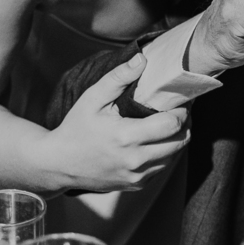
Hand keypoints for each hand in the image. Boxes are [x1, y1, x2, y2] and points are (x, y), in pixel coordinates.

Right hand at [45, 53, 189, 191]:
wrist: (58, 164)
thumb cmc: (76, 128)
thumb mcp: (93, 98)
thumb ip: (118, 77)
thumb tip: (142, 59)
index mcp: (126, 137)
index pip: (172, 124)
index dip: (181, 110)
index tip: (179, 100)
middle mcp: (135, 160)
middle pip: (180, 141)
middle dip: (184, 123)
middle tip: (178, 110)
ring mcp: (136, 176)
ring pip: (174, 156)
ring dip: (176, 139)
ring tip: (167, 122)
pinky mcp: (136, 185)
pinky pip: (162, 168)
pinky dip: (165, 154)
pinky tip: (155, 140)